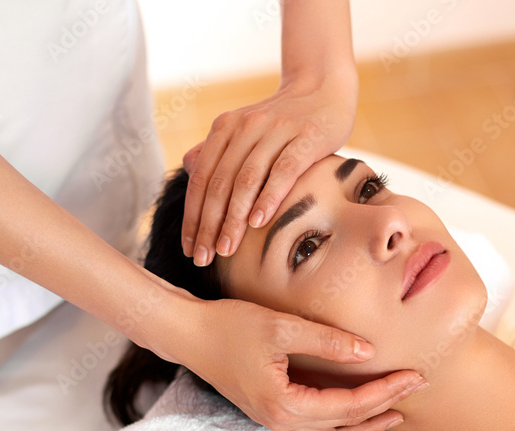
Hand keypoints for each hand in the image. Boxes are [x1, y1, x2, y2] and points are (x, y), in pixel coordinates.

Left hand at [181, 73, 357, 266]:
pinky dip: (268, 197)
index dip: (193, 216)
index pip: (201, 179)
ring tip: (226, 249)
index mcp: (225, 128)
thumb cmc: (283, 120)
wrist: (326, 89)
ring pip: (247, 180)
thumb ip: (217, 149)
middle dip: (208, 225)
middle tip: (203, 258)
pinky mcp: (306, 137)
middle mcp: (246, 127)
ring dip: (233, 218)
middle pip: (219, 183)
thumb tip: (188, 168)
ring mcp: (276, 130)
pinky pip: (283, 171)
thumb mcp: (245, 131)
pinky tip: (258, 222)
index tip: (190, 249)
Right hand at [182, 298, 424, 430]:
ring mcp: (272, 420)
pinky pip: (314, 429)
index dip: (384, 392)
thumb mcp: (281, 326)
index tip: (413, 375)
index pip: (348, 406)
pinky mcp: (269, 412)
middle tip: (413, 392)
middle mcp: (279, 421)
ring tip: (392, 410)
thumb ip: (326, 340)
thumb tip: (367, 351)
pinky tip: (354, 406)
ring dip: (363, 427)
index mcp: (284, 404)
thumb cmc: (228, 326)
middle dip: (382, 413)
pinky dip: (340, 423)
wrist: (188, 335)